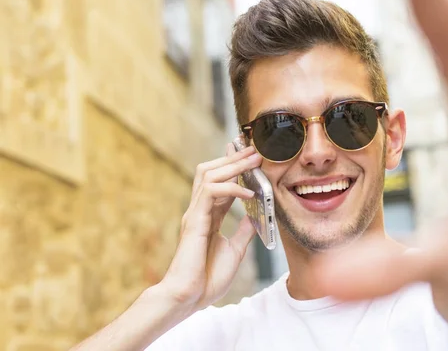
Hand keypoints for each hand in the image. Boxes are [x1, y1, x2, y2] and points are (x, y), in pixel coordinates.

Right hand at [157, 144, 260, 313]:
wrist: (190, 298)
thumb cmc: (207, 279)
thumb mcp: (235, 251)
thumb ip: (244, 231)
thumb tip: (256, 216)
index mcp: (208, 216)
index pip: (220, 183)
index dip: (234, 167)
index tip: (249, 155)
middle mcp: (200, 210)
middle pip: (212, 171)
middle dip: (234, 158)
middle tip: (254, 150)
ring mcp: (195, 213)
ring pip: (208, 174)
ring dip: (232, 165)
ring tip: (253, 160)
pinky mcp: (195, 221)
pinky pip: (211, 192)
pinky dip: (231, 188)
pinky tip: (248, 192)